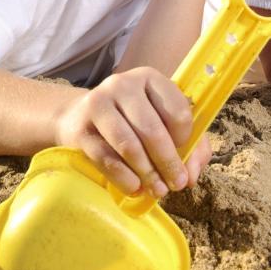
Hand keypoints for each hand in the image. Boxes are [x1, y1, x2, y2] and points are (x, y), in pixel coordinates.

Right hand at [54, 67, 208, 196]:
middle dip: (168, 163)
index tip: (183, 153)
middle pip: (152, 130)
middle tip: (176, 185)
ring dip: (147, 173)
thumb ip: (190, 146)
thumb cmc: (130, 120)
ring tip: (157, 190)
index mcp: (149, 78)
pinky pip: (106, 158)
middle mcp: (122, 85)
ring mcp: (98, 104)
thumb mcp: (164, 123)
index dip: (185, 138)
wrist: (79, 116)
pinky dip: (124, 178)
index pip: (177, 110)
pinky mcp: (80, 128)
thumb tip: (191, 176)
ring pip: (129, 145)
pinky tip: (135, 188)